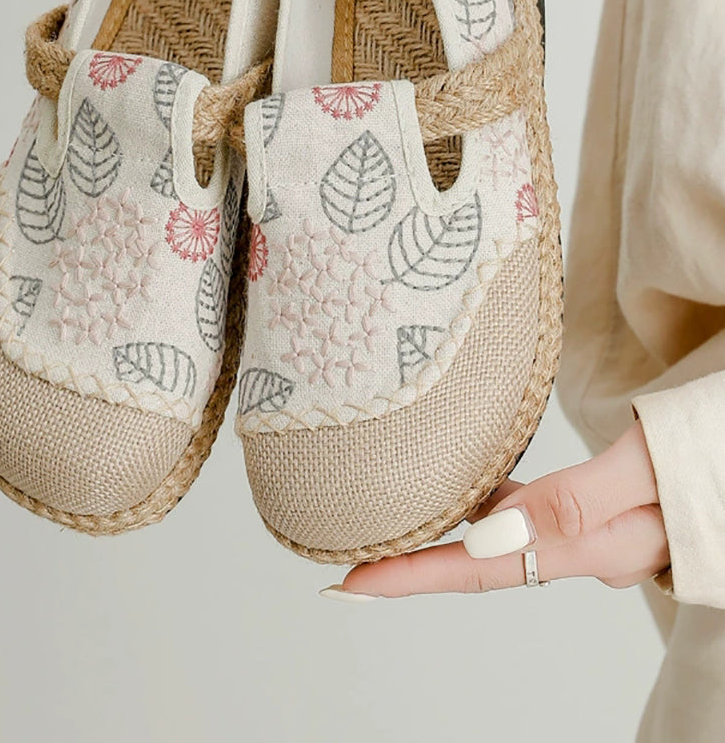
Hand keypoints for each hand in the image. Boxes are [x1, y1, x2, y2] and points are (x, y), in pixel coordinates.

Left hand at [335, 422, 669, 596]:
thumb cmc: (718, 448)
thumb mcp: (652, 467)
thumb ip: (576, 503)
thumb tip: (486, 538)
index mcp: (595, 544)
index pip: (483, 567)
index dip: (412, 576)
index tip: (347, 586)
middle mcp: (589, 546)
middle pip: (484, 559)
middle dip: (416, 561)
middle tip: (349, 558)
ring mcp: (599, 530)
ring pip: (508, 536)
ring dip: (448, 532)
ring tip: (389, 521)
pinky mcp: (604, 506)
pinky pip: (535, 513)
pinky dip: (492, 503)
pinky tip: (469, 487)